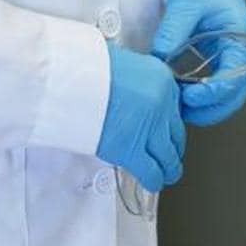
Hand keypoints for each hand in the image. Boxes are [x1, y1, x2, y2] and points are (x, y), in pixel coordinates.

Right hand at [96, 44, 184, 193]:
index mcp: (161, 79)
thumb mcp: (123, 64)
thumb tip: (134, 98)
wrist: (68, 77)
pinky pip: (152, 173)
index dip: (168, 124)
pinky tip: (150, 181)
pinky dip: (153, 180)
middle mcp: (162, 104)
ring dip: (167, 168)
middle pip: (177, 136)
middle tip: (164, 153)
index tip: (163, 130)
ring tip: (162, 173)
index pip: (176, 109)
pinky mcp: (132, 150)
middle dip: (170, 148)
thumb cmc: (87, 68)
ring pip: (170, 159)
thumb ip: (137, 82)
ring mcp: (149, 128)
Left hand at [152, 0, 245, 127]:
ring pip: (228, 93)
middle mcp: (241, 49)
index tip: (191, 97)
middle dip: (212, 107)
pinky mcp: (219, 57)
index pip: (236, 74)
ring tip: (180, 107)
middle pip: (237, 92)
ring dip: (207, 105)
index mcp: (241, 35)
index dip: (215, 91)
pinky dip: (201, 95)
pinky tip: (182, 96)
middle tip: (184, 111)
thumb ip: (174, 31)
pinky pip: (216, 83)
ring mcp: (231, 55)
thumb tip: (159, 59)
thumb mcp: (186, 1)